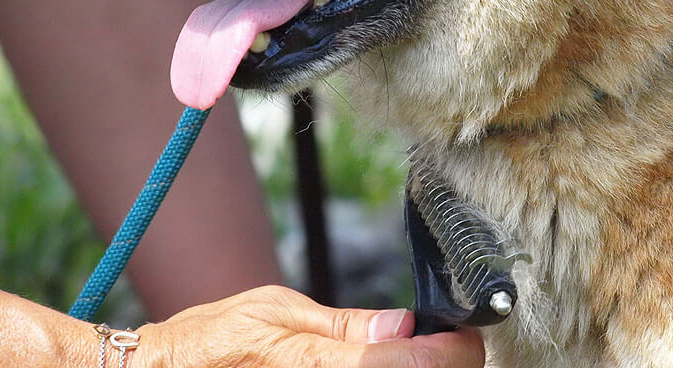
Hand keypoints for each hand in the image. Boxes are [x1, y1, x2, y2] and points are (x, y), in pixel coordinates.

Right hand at [135, 285, 484, 367]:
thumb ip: (344, 328)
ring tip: (411, 353)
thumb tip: (403, 328)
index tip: (466, 336)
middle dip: (438, 366)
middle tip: (442, 345)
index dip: (453, 352)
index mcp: (319, 367)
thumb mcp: (276, 311)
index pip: (414, 366)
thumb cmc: (206, 345)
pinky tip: (380, 364)